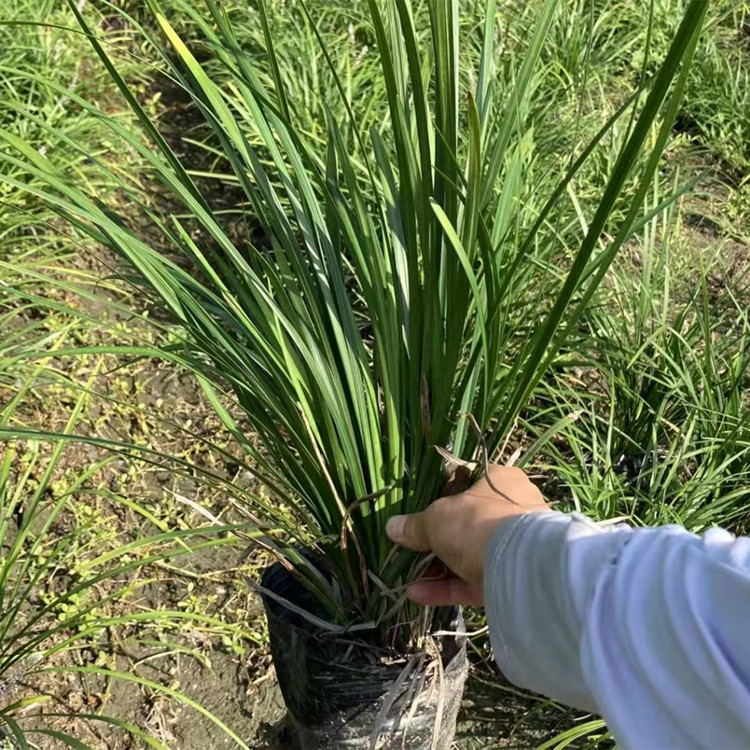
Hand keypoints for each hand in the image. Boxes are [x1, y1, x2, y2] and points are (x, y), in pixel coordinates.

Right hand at [386, 465, 548, 605]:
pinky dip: (446, 587)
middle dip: (434, 538)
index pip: (467, 482)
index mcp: (501, 481)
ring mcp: (513, 547)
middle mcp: (512, 510)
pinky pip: (473, 581)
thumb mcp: (437, 518)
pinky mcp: (510, 580)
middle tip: (408, 547)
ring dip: (435, 567)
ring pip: (467, 555)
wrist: (521, 568)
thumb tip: (392, 527)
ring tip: (405, 574)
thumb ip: (415, 525)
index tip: (417, 510)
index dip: (440, 496)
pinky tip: (416, 594)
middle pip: (465, 523)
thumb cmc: (477, 523)